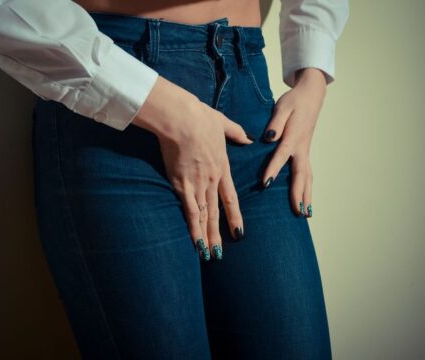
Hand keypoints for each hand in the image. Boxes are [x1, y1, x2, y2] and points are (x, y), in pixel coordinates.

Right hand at [133, 75, 252, 259]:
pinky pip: (189, 211)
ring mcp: (197, 184)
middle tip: (222, 252)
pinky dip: (193, 229)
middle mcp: (212, 179)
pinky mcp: (181, 184)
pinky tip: (196, 243)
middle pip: (217, 212)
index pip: (231, 198)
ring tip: (209, 254)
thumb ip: (236, 132)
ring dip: (207, 236)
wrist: (181, 118)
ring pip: (204, 216)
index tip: (239, 232)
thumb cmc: (200, 117)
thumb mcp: (223, 122)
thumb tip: (248, 137)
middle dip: (219, 233)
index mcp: (222, 167)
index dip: (235, 216)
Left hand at [261, 68, 326, 217]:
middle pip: (301, 174)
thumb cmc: (294, 101)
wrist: (311, 95)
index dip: (273, 169)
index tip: (266, 184)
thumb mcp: (282, 106)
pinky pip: (307, 173)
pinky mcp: (305, 152)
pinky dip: (307, 188)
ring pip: (308, 177)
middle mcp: (301, 147)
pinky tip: (306, 200)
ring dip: (307, 195)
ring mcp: (305, 150)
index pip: (281, 155)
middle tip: (298, 212)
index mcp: (293, 136)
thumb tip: (270, 138)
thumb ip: (276, 122)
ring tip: (306, 214)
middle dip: (299, 193)